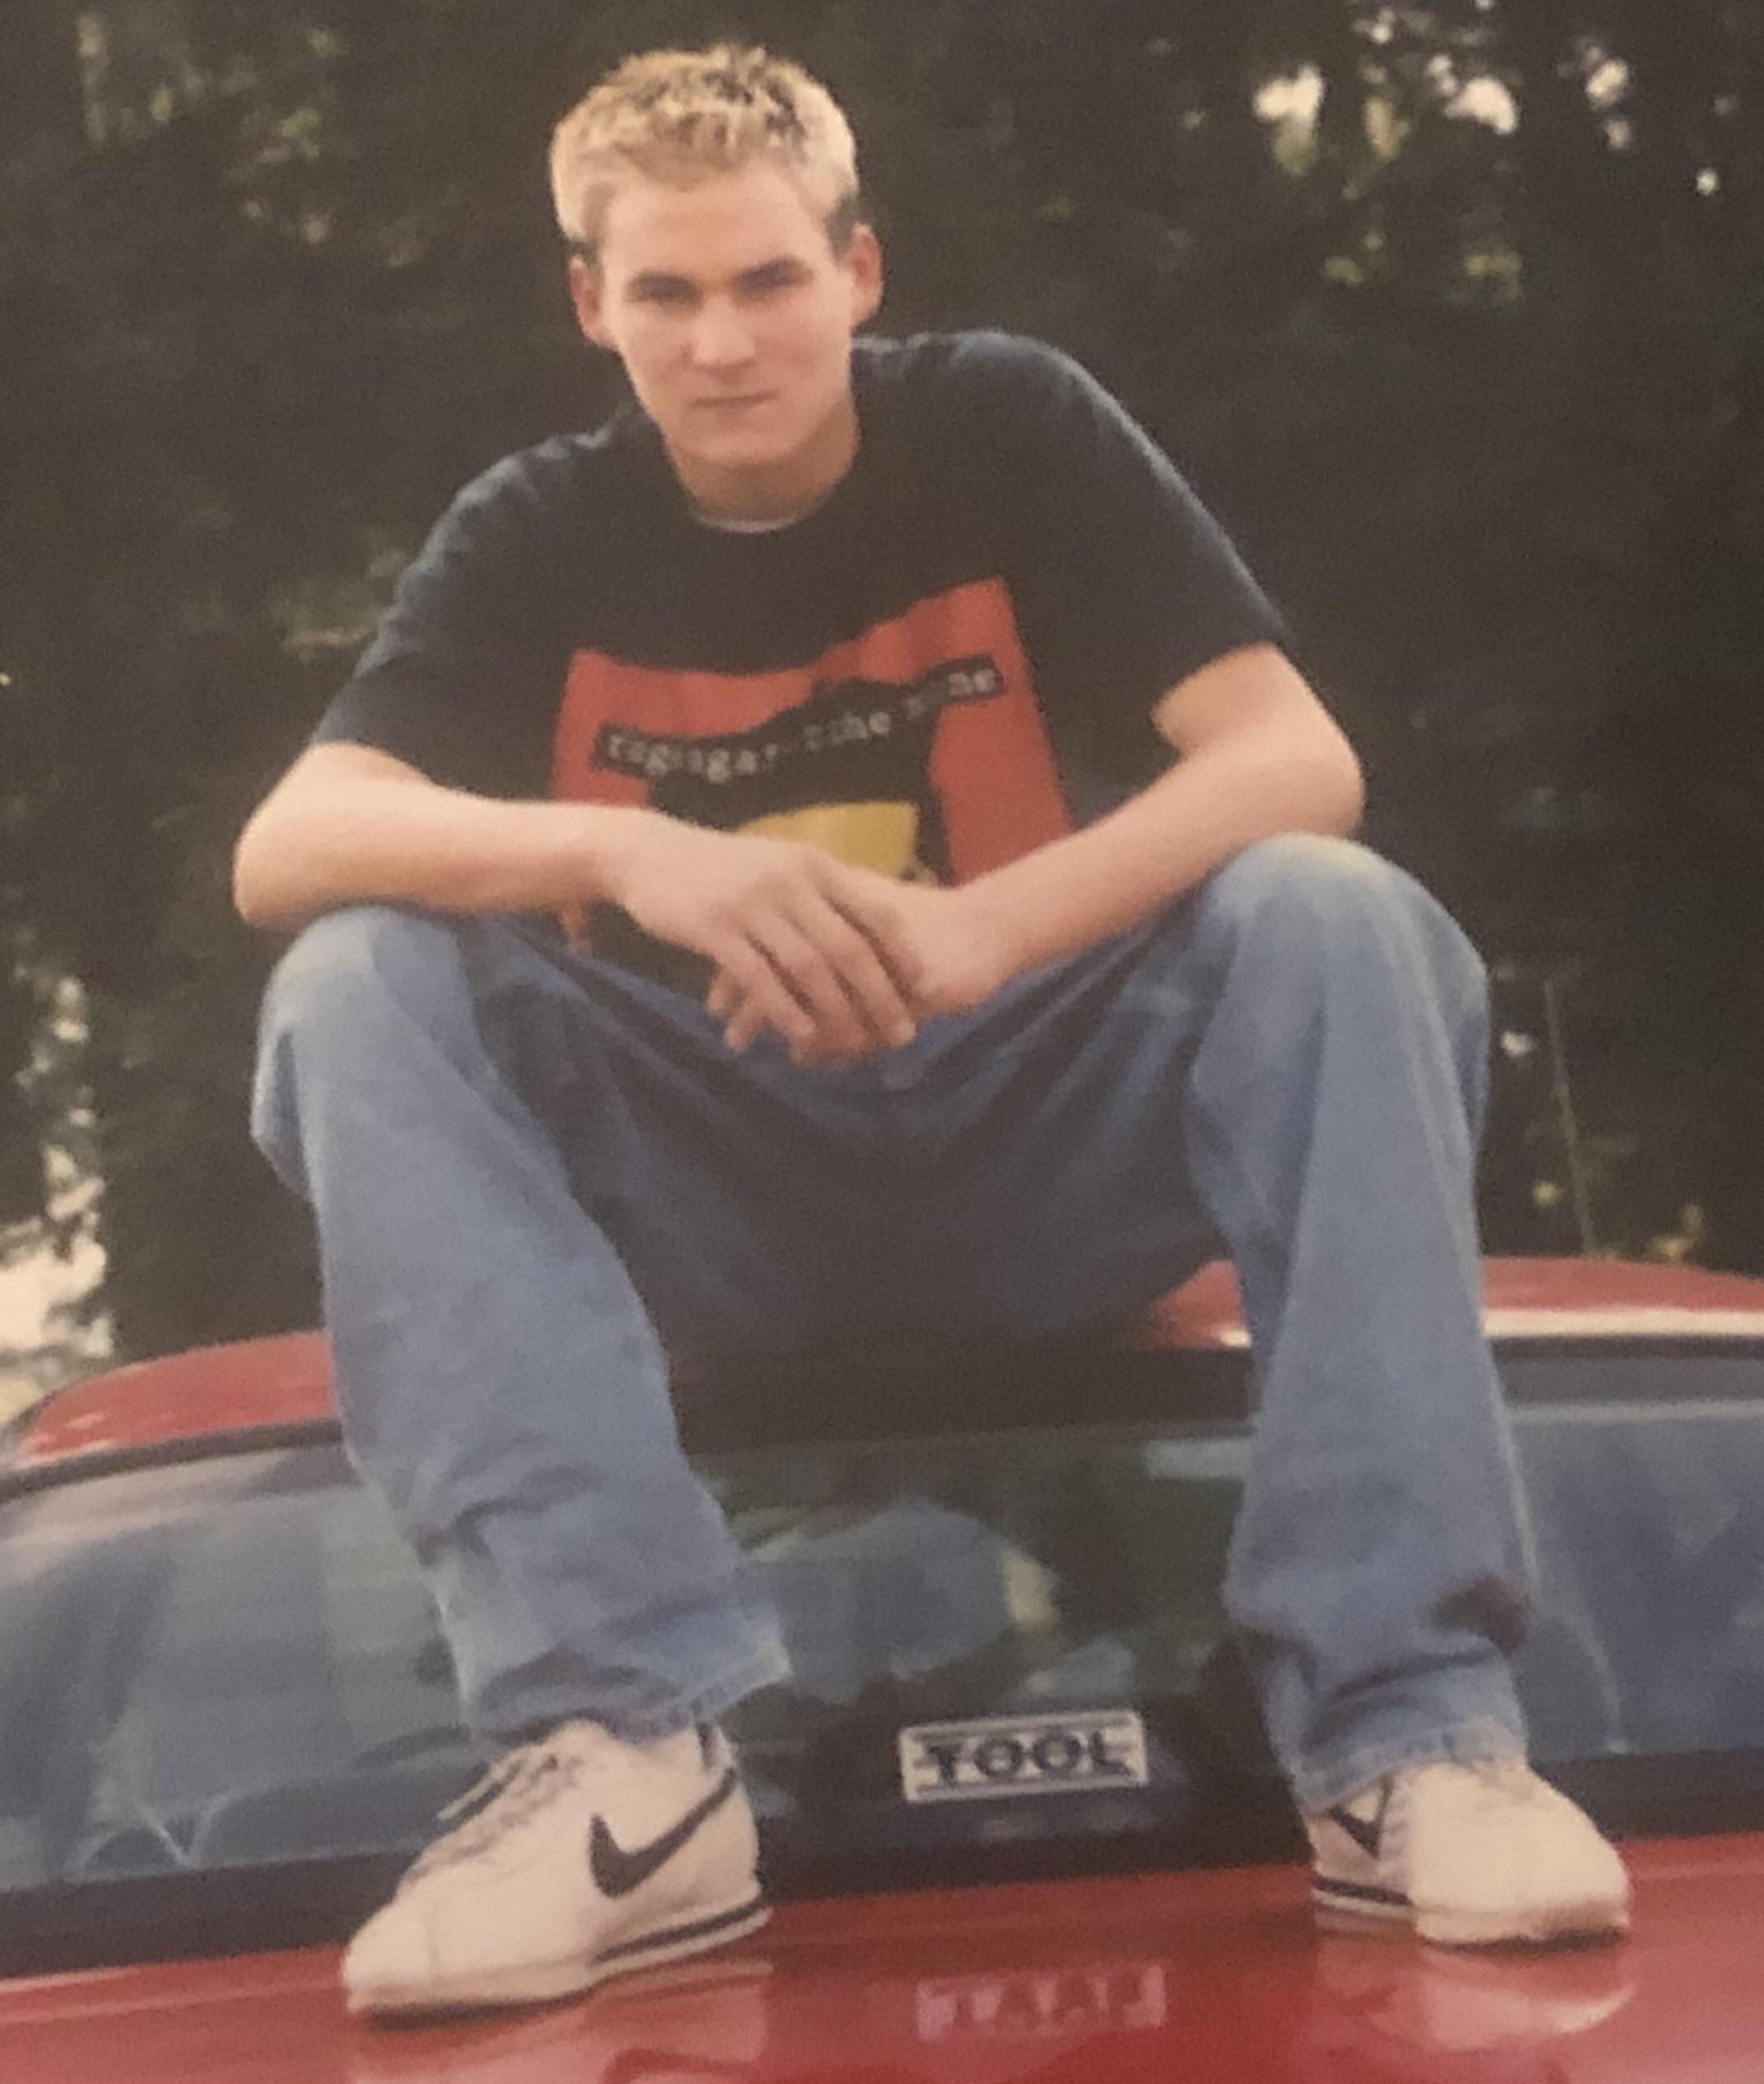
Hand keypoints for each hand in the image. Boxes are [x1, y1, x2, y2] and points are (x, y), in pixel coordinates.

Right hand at [603, 814, 923, 1061]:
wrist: (649, 853)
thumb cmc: (722, 867)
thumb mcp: (780, 864)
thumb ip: (820, 891)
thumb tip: (867, 925)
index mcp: (813, 865)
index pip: (873, 911)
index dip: (902, 953)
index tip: (925, 989)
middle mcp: (790, 881)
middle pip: (848, 947)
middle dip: (880, 995)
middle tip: (902, 1033)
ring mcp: (753, 905)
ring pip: (808, 967)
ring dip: (836, 1012)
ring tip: (854, 1046)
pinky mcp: (715, 928)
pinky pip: (758, 977)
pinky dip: (784, 1010)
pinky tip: (799, 1036)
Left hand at [709, 875, 1023, 1060]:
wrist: (989, 926)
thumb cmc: (925, 927)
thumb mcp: (869, 930)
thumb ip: (823, 945)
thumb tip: (770, 969)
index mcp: (835, 903)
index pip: (769, 932)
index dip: (738, 963)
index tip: (716, 999)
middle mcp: (849, 925)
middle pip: (782, 962)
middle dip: (750, 1000)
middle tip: (725, 1030)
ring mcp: (877, 955)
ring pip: (814, 992)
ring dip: (779, 1022)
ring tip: (750, 1047)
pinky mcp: (906, 983)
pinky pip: (857, 1019)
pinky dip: (828, 1040)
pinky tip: (809, 1055)